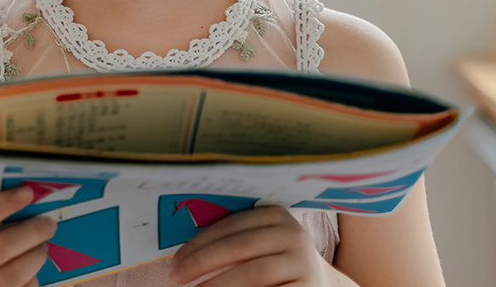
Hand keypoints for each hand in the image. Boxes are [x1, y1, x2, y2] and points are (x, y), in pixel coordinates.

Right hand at [0, 185, 56, 286]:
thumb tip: (10, 200)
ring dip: (35, 257)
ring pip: (13, 276)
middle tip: (48, 223)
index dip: (3, 204)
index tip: (27, 192)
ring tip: (40, 247)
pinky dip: (31, 281)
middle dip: (31, 232)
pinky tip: (30, 272)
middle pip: (0, 248)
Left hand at [169, 205, 327, 286]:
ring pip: (251, 272)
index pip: (228, 226)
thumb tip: (184, 255)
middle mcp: (292, 233)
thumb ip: (231, 240)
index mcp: (274, 214)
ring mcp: (302, 260)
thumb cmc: (276, 261)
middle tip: (176, 277)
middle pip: (237, 247)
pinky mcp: (308, 286)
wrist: (319, 283)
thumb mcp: (258, 243)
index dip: (198, 244)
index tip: (175, 262)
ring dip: (218, 285)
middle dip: (202, 263)